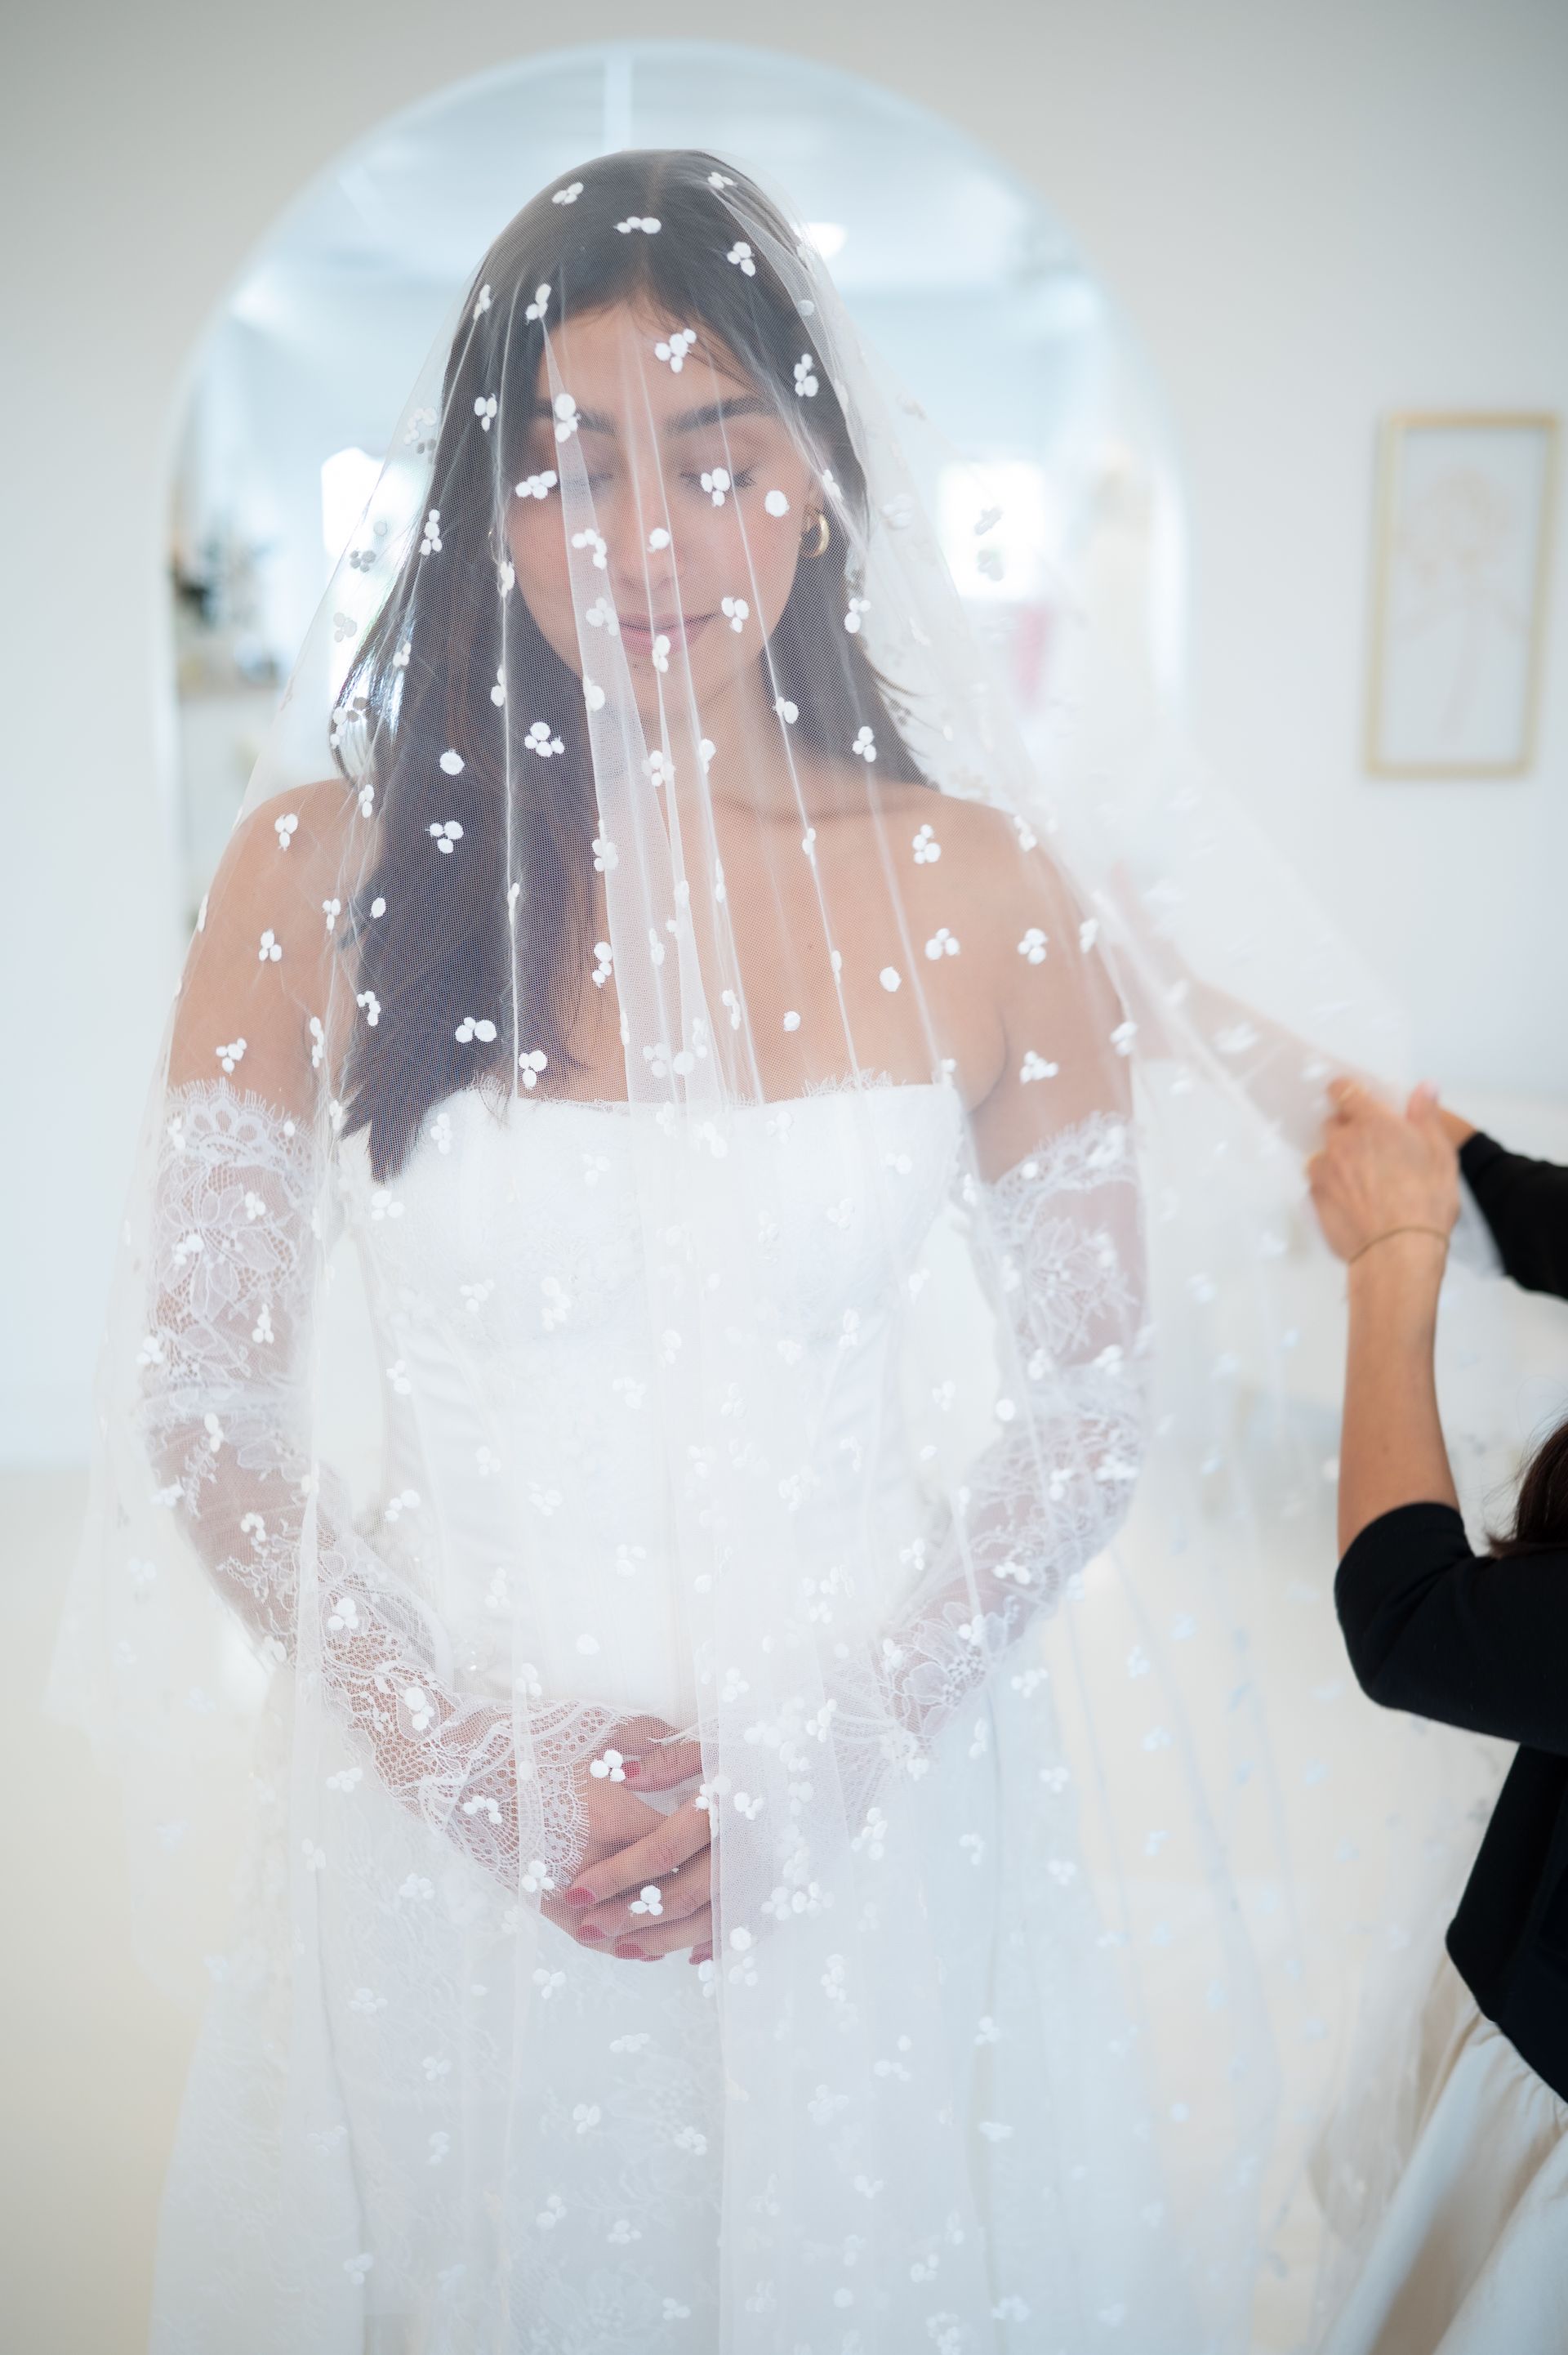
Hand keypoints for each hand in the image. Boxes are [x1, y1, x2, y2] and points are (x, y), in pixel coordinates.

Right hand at [542, 1717, 713, 1963]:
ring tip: (700, 1919)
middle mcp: (591, 1861)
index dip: (711, 1846)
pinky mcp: (542, 1902)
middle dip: (700, 1890)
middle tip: (729, 1882)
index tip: (735, 1840)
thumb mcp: (596, 1727)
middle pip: (663, 1891)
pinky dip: (624, 1944)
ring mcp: (565, 1888)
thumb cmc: (529, 1738)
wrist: (458, 1768)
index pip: (680, 1847)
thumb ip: (652, 1741)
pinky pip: (591, 1938)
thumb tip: (693, 1750)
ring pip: (632, 1924)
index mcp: (610, 1814)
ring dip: (667, 1926)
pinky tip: (649, 1945)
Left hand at [1305, 1079, 1459, 1264]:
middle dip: (1346, 1131)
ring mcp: (1324, 1170)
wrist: (1398, 1251)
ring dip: (1336, 1161)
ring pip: (1323, 1155)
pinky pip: (1318, 1183)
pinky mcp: (1315, 1197)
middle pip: (1332, 1124)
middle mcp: (1342, 1142)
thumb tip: (1425, 1087)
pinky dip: (1330, 1187)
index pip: (1343, 1090)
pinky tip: (1351, 1202)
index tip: (1351, 1099)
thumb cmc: (1425, 1202)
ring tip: (1361, 1182)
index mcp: (1372, 1123)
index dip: (1345, 1092)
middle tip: (1370, 1150)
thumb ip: (1426, 1115)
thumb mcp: (1440, 1153)